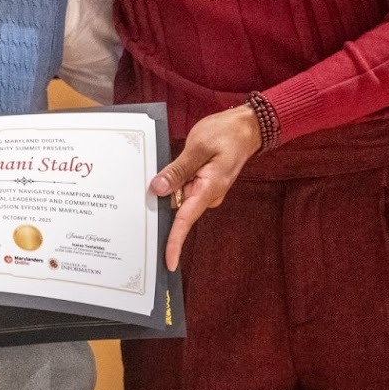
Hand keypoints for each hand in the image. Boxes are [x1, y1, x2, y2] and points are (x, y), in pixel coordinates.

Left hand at [149, 105, 261, 271]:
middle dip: (160, 206)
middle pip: (177, 209)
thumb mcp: (198, 147)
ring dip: (166, 189)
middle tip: (141, 194)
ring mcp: (205, 190)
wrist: (247, 127)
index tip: (168, 262)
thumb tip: (157, 189)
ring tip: (159, 170)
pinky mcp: (202, 183)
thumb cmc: (226, 133)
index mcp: (209, 189)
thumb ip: (178, 169)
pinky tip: (165, 172)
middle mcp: (207, 195)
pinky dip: (172, 182)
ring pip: (177, 197)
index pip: (187, 220)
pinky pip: (181, 188)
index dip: (175, 242)